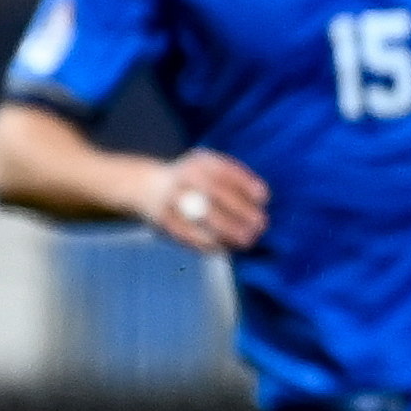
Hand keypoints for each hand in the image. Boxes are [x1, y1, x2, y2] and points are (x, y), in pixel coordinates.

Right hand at [138, 148, 268, 253]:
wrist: (147, 187)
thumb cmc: (191, 178)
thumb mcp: (209, 167)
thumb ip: (233, 178)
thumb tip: (263, 197)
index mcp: (199, 162)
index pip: (225, 170)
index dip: (246, 183)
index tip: (264, 197)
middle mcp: (184, 177)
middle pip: (215, 193)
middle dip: (240, 211)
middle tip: (260, 224)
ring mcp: (172, 199)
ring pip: (202, 218)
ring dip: (228, 232)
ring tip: (247, 241)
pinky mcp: (164, 221)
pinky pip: (189, 235)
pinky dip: (209, 244)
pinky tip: (224, 248)